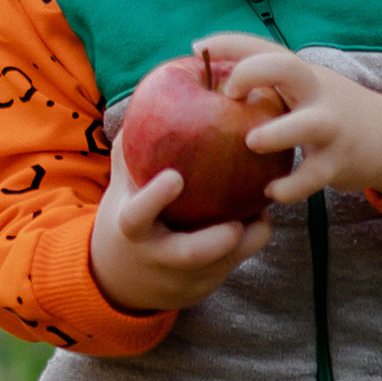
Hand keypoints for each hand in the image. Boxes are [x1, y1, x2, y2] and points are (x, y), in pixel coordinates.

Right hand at [89, 125, 274, 314]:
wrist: (120, 279)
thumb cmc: (128, 213)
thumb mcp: (121, 186)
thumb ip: (132, 149)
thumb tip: (151, 94)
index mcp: (131, 229)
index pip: (137, 216)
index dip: (155, 198)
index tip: (176, 177)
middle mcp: (156, 256)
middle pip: (189, 254)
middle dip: (216, 238)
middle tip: (238, 218)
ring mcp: (182, 276)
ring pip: (223, 263)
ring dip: (247, 237)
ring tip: (262, 209)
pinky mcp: (203, 285)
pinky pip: (235, 264)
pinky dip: (250, 241)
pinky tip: (260, 216)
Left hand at [199, 31, 381, 206]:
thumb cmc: (326, 111)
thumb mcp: (303, 90)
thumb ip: (266, 84)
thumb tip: (205, 76)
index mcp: (300, 72)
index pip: (262, 45)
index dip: (228, 43)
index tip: (198, 48)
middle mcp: (316, 91)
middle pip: (286, 67)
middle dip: (253, 72)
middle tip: (228, 93)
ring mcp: (331, 125)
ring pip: (307, 124)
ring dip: (277, 132)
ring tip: (252, 143)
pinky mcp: (339, 162)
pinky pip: (312, 176)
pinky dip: (291, 187)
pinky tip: (269, 192)